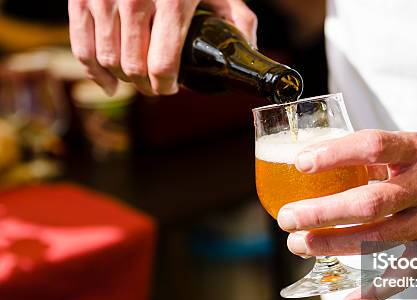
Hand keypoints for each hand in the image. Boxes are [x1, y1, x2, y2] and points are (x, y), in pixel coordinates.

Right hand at [69, 0, 256, 95]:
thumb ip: (238, 18)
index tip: (172, 88)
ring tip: (136, 81)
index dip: (166, 86)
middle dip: (146, 86)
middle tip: (156, 87)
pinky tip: (108, 82)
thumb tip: (249, 52)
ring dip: (122, 79)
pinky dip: (93, 70)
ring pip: (107, 59)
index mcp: (174, 1)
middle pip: (133, 67)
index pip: (162, 64)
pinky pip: (81, 46)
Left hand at [276, 129, 416, 299]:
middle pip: (371, 202)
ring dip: (335, 246)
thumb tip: (319, 163)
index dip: (336, 154)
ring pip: (380, 240)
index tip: (301, 163)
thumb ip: (377, 155)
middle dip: (323, 212)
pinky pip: (404, 276)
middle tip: (288, 217)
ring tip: (300, 245)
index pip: (375, 146)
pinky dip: (373, 294)